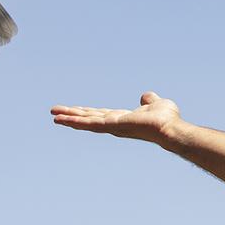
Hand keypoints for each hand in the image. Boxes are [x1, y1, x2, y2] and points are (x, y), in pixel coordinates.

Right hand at [51, 92, 182, 144]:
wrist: (170, 128)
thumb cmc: (167, 119)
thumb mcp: (156, 103)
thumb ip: (149, 100)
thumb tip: (145, 96)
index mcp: (122, 119)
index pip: (99, 115)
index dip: (86, 112)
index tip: (72, 110)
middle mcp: (114, 124)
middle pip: (89, 119)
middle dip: (72, 116)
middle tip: (54, 113)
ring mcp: (112, 127)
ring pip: (86, 122)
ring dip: (69, 118)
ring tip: (53, 115)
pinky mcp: (111, 126)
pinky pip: (90, 124)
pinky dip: (76, 122)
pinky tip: (63, 120)